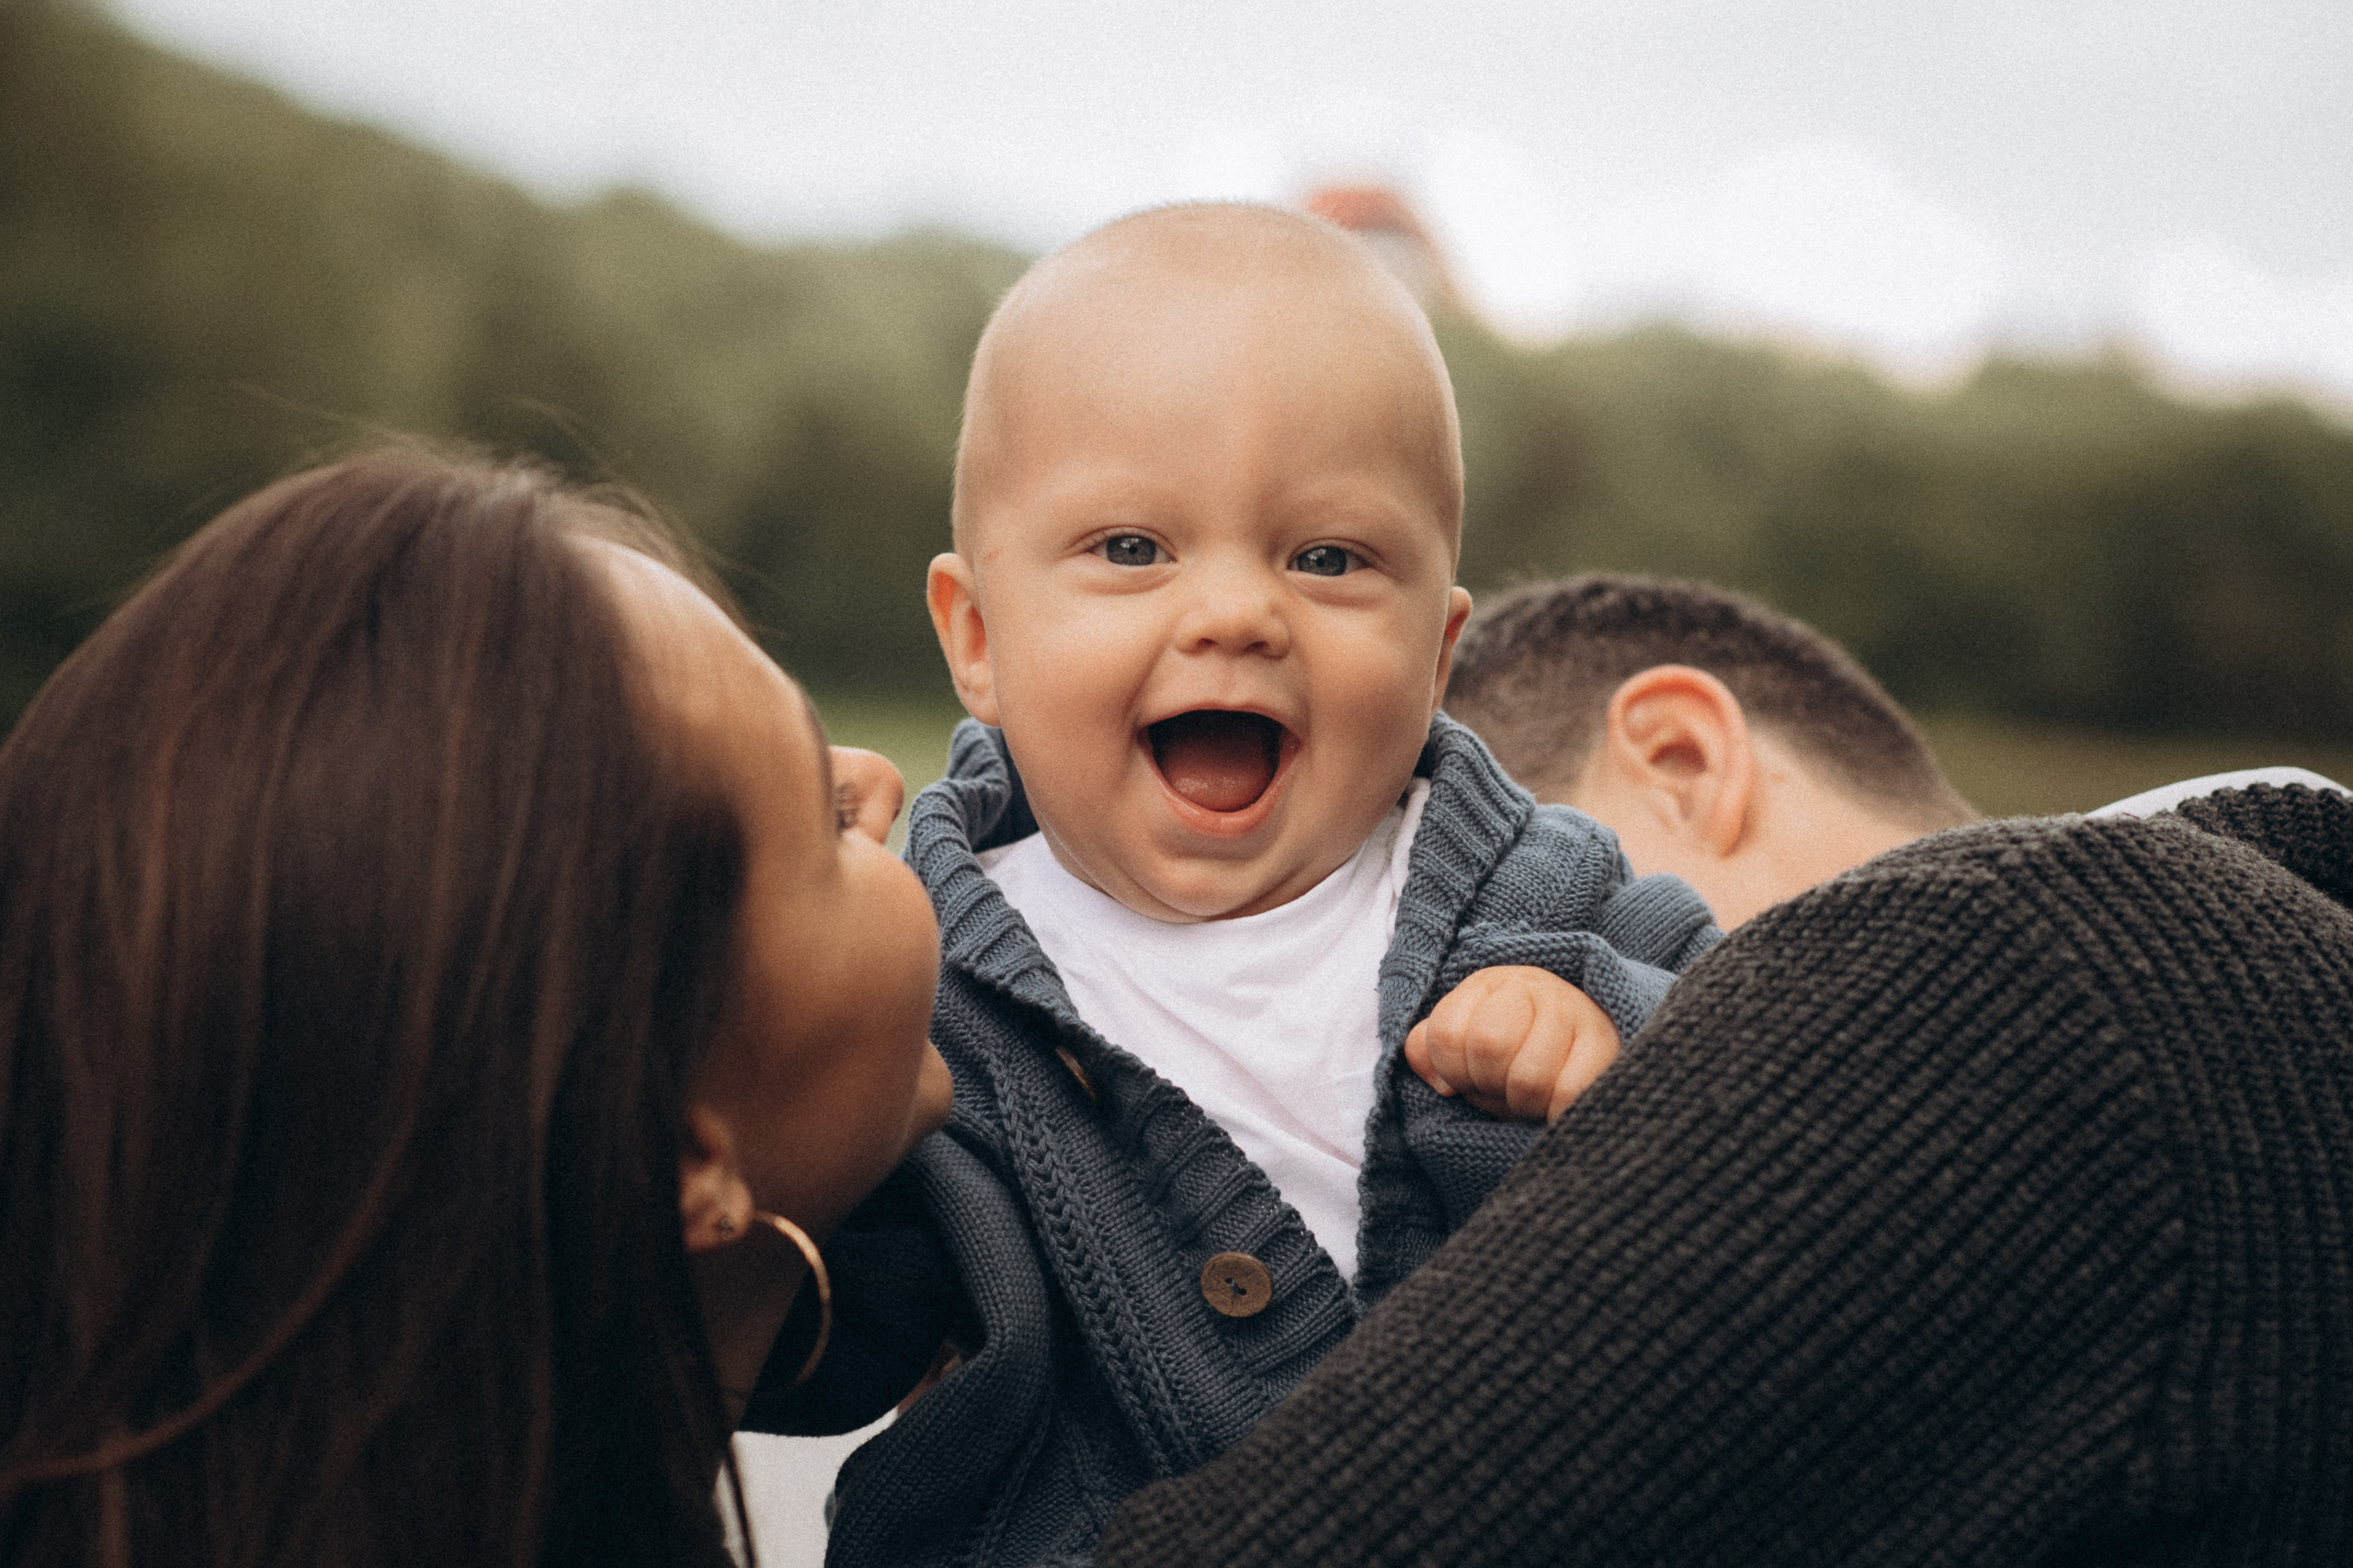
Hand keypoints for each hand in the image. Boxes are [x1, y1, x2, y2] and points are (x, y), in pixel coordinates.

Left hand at [1404, 965, 1621, 1122]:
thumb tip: (1439, 1082)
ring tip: (1532, 1099)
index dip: (1451, 1070)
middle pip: (1489, 1046)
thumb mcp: (1470, 1046)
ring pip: (1529, 1077)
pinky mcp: (1607, 1042)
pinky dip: (1555, 1113)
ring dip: (1524, 1103)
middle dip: (1489, 1085)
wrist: (1596, 1036)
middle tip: (1503, 1090)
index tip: (1467, 1079)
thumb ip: (1434, 1051)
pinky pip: (1569, 1092)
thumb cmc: (1521, 1052)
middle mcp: (1532, 986)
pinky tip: (1556, 1107)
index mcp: (1488, 984)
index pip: (1445, 1032)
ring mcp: (1573, 1010)